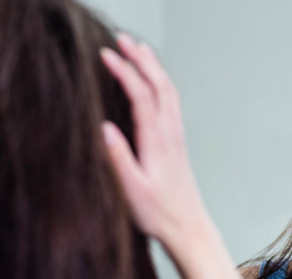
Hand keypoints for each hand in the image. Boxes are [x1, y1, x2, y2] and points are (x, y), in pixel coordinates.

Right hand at [100, 34, 208, 247]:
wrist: (187, 226)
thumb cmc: (158, 213)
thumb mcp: (132, 190)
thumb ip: (118, 158)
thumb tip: (104, 128)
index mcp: (157, 141)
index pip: (141, 95)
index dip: (124, 71)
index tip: (105, 54)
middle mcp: (170, 133)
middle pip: (159, 85)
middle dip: (141, 58)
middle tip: (122, 39)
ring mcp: (176, 136)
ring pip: (168, 91)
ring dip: (153, 67)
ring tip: (137, 49)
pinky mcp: (177, 142)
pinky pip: (171, 102)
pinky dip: (161, 82)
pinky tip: (153, 81)